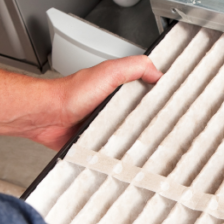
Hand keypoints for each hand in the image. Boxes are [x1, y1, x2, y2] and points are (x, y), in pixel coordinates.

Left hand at [24, 56, 161, 149]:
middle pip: (142, 116)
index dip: (161, 97)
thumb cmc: (70, 94)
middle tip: (166, 131)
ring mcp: (106, 126)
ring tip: (150, 146)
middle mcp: (113, 107)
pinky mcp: (98, 143)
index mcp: (118, 88)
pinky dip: (120, 154)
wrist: (47, 117)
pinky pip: (114, 151)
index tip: (175, 105)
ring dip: (137, 142)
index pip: (147, 91)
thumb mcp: (108, 72)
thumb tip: (158, 72)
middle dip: (153, 124)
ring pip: (130, 136)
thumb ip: (133, 67)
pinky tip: (128, 156)